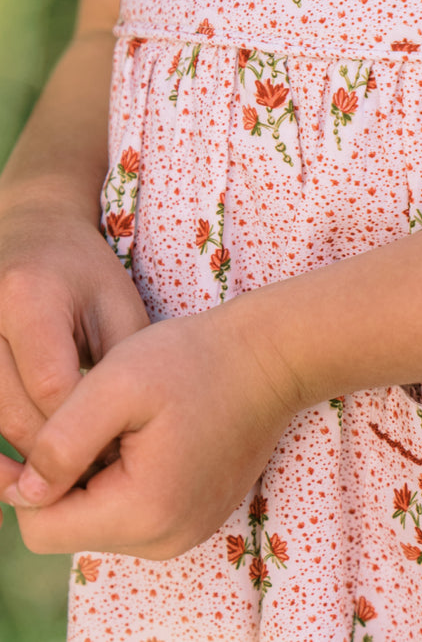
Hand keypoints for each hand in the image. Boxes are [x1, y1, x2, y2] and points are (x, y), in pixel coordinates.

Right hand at [0, 197, 149, 474]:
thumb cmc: (85, 273)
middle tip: (89, 477)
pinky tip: (16, 468)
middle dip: (51, 449)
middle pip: (10, 408)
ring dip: (19, 455)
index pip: (50, 383)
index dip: (82, 427)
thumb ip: (118, 363)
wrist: (32, 234)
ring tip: (55, 480)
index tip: (114, 452)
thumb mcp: (117, 304)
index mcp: (28, 296)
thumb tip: (117, 437)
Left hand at [2, 303, 297, 559]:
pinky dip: (127, 480)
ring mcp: (190, 531)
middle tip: (85, 418)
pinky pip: (139, 514)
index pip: (42, 529)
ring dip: (95, 479)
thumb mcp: (114, 384)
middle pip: (73, 529)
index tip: (21, 440)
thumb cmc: (196, 359)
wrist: (275, 354)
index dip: (22, 483)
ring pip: (103, 522)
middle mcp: (169, 539)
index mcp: (143, 512)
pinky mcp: (202, 516)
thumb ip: (58, 443)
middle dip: (65, 479)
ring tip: (122, 424)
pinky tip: (148, 435)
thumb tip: (23, 492)